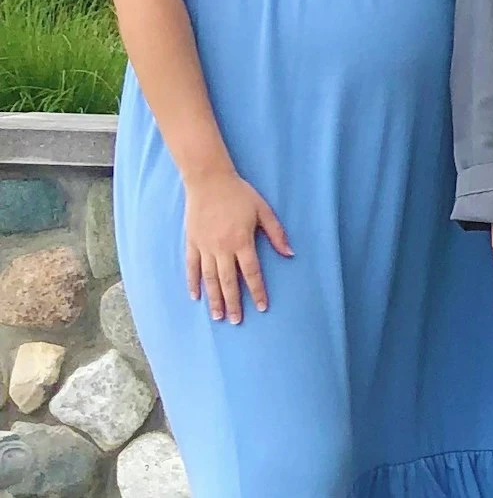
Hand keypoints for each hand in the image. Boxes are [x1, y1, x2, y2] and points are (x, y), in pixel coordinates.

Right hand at [183, 169, 291, 323]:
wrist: (209, 181)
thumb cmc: (240, 194)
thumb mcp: (264, 210)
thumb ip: (276, 233)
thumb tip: (290, 253)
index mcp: (242, 241)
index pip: (251, 273)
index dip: (257, 291)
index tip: (262, 307)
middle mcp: (222, 248)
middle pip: (228, 281)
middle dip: (233, 303)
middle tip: (236, 321)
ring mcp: (205, 246)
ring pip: (209, 279)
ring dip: (214, 299)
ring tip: (217, 317)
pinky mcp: (192, 242)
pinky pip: (191, 267)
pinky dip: (193, 282)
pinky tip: (195, 296)